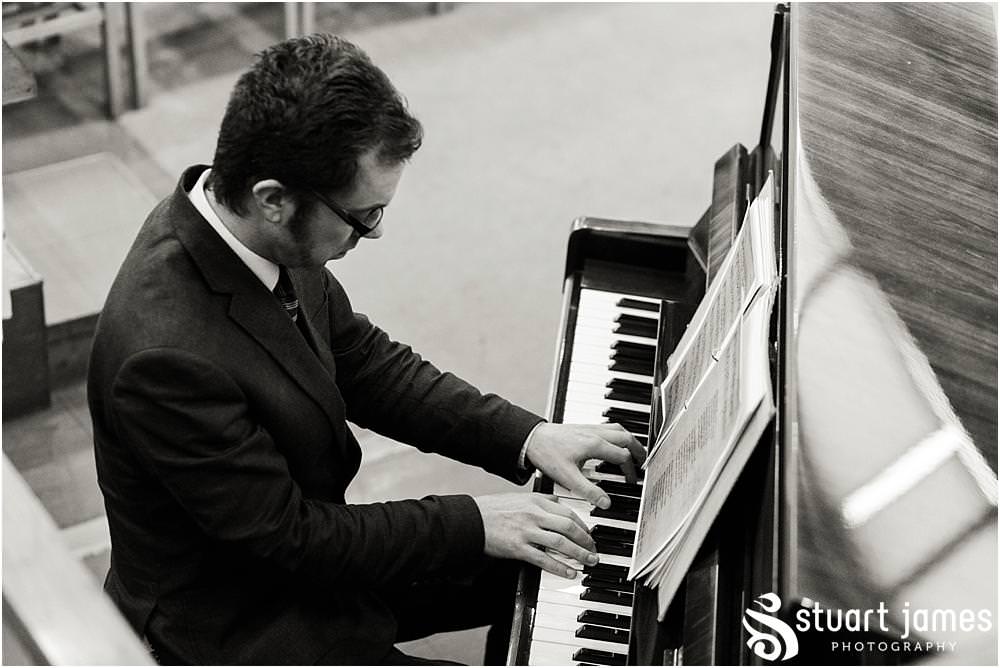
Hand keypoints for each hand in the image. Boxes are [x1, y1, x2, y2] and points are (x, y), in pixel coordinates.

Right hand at [474, 492, 598, 577]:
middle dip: (586, 540)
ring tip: (589, 561)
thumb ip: (540, 500)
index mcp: (536, 501)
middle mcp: (534, 514)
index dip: (583, 525)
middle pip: (569, 527)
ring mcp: (527, 531)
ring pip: (561, 543)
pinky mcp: (518, 548)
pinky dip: (560, 567)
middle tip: (594, 550)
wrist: (472, 520)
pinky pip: (544, 559)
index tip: (589, 534)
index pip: (568, 513)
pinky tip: (570, 572)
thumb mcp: (520, 497)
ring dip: (579, 554)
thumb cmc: (493, 509)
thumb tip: (558, 502)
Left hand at [525, 423, 645, 508]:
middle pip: (627, 438)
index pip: (623, 457)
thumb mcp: (568, 478)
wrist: (531, 439)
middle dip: (638, 452)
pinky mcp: (584, 426)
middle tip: (643, 464)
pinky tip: (614, 443)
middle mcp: (596, 433)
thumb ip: (589, 491)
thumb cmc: (547, 455)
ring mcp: (590, 428)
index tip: (631, 482)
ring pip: (619, 430)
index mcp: (595, 445)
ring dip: (630, 441)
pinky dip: (618, 435)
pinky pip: (609, 427)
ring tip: (634, 453)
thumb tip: (606, 503)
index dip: (630, 471)